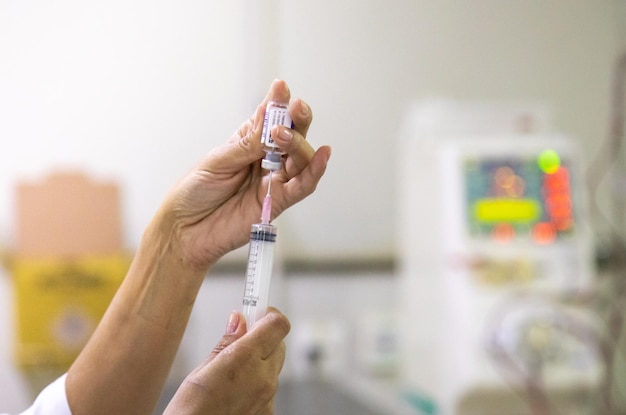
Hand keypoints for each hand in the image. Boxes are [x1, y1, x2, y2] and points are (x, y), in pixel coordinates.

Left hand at [152, 79, 330, 271]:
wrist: (184, 230)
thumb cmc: (193, 193)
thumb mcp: (216, 161)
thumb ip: (247, 145)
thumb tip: (269, 119)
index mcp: (247, 144)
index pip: (268, 119)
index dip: (277, 103)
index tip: (281, 88)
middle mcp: (264, 160)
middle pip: (292, 137)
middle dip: (296, 120)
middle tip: (295, 108)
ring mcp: (273, 181)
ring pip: (300, 159)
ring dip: (299, 144)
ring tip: (285, 136)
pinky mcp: (277, 203)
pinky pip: (302, 187)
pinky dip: (314, 171)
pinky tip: (321, 156)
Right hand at [163, 308, 289, 414]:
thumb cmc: (189, 413)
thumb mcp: (202, 371)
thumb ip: (227, 343)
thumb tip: (239, 320)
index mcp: (245, 359)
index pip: (278, 324)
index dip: (269, 314)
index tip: (257, 310)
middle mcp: (263, 378)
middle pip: (278, 344)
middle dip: (263, 337)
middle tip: (241, 339)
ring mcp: (268, 398)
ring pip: (273, 367)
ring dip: (260, 363)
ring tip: (231, 374)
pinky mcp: (268, 413)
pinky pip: (268, 389)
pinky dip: (256, 384)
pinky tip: (234, 392)